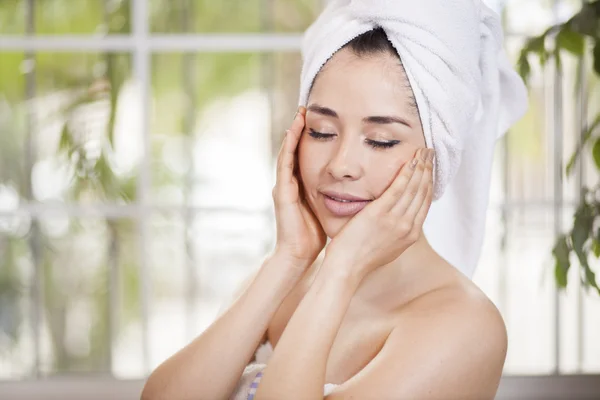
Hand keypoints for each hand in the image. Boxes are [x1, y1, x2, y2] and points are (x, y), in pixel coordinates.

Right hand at [272, 107, 326, 276]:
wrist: (299, 253)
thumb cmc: (315, 233)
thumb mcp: (328, 207)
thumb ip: (336, 192)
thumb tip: (358, 182)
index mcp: (304, 185)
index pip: (308, 155)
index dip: (315, 137)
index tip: (324, 118)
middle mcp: (292, 182)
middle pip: (297, 149)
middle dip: (301, 129)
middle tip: (308, 107)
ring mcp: (284, 185)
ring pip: (288, 152)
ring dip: (293, 132)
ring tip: (300, 112)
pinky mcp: (282, 191)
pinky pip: (284, 164)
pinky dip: (287, 147)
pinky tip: (292, 132)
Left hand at [324, 148, 434, 279]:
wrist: (347, 269)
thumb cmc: (359, 258)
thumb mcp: (386, 246)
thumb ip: (394, 231)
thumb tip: (395, 217)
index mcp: (410, 235)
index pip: (425, 203)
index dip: (429, 183)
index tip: (430, 168)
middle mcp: (408, 226)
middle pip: (423, 192)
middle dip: (429, 170)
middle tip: (431, 153)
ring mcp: (395, 220)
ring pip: (414, 187)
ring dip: (421, 166)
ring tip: (424, 151)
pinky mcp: (380, 214)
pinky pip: (398, 188)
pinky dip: (406, 173)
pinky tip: (410, 160)